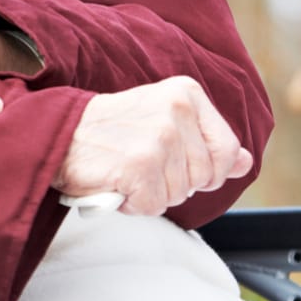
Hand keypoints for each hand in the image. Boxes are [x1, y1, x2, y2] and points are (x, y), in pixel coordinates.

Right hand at [53, 76, 252, 215]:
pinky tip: (116, 183)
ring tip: (125, 171)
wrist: (56, 132)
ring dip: (151, 193)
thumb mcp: (162, 122)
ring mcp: (159, 139)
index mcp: (186, 94)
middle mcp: (177, 112)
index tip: (171, 160)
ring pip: (179, 194)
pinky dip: (133, 204)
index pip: (227, 150)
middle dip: (173, 183)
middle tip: (139, 164)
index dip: (203, 169)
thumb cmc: (107, 130)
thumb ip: (207, 142)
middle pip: (204, 177)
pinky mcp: (140, 167)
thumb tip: (245, 161)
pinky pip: (154, 205)